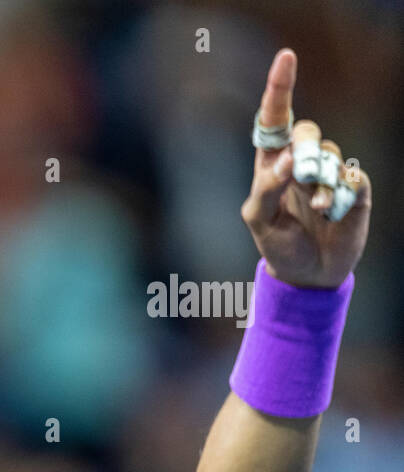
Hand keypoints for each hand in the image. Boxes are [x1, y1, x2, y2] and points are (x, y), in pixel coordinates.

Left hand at [241, 49, 370, 288]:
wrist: (306, 273)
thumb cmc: (276, 243)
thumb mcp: (258, 220)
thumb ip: (266, 188)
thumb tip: (288, 159)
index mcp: (272, 163)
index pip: (276, 118)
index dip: (280, 87)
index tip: (286, 56)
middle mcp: (303, 161)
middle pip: (309, 130)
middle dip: (305, 151)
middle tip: (301, 177)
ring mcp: (330, 174)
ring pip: (333, 155)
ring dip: (322, 184)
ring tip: (315, 209)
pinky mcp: (354, 189)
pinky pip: (353, 178)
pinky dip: (339, 198)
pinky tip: (330, 214)